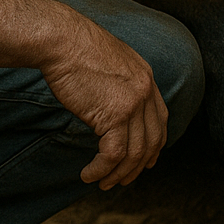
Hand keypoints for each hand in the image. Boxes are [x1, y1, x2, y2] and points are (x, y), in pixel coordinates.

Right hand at [39, 12, 167, 188]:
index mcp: (146, 76)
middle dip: (138, 166)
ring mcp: (132, 103)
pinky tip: (89, 174)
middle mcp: (145, 91)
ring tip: (102, 183)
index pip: (160, 119)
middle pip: (152, 140)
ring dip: (117, 174)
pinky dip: (102, 170)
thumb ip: (120, 83)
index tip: (144, 160)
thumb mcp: (110, 62)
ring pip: (133, 153)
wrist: (63, 40)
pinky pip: (113, 154)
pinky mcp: (114, 114)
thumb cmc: (76, 48)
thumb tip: (113, 103)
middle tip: (121, 180)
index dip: (154, 144)